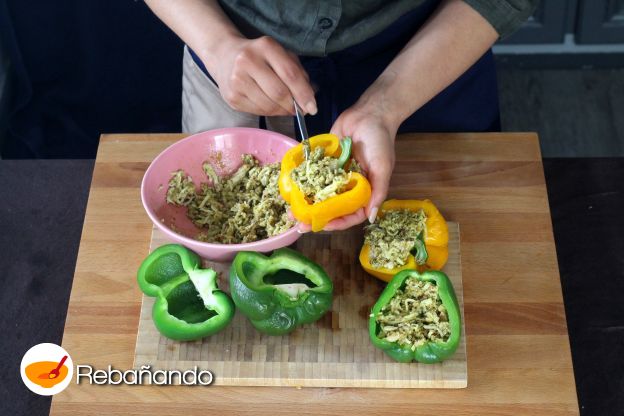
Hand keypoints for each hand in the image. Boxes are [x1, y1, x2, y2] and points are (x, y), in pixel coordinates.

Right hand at [207, 36, 316, 115]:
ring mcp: (237, 80)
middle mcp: (248, 61)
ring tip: (285, 107)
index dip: (303, 94)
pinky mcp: (231, 97)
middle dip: (293, 105)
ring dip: (282, 111)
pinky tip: (270, 105)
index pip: (289, 74)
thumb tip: (311, 98)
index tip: (313, 107)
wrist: (225, 56)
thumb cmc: (260, 56)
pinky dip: (269, 112)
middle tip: (300, 110)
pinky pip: (258, 112)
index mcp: (265, 47)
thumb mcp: (280, 55)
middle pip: (279, 93)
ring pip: (268, 106)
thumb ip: (298, 74)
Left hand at [297, 104, 397, 232]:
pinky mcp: (324, 162)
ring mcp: (334, 174)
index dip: (338, 222)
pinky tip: (290, 187)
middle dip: (316, 216)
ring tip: (290, 210)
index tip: (323, 225)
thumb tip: (372, 218)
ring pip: (319, 193)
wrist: (369, 112)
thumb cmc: (380, 140)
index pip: (351, 214)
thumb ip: (378, 191)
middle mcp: (348, 186)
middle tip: (299, 224)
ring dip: (306, 202)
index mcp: (364, 191)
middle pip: (332, 207)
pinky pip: (312, 173)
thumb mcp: (383, 167)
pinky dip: (302, 181)